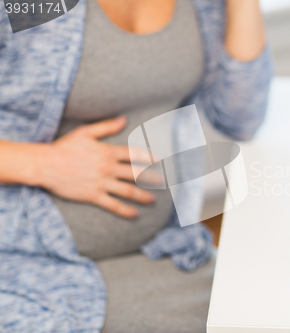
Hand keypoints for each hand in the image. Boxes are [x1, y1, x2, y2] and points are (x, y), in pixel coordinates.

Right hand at [38, 116, 157, 217]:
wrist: (45, 165)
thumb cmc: (64, 147)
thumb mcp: (85, 132)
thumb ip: (106, 126)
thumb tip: (124, 119)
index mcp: (107, 152)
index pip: (134, 154)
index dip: (149, 157)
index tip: (160, 160)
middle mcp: (108, 168)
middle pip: (136, 174)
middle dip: (152, 178)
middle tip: (164, 182)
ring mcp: (102, 183)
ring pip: (128, 191)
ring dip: (143, 196)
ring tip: (153, 200)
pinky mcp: (93, 195)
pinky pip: (113, 205)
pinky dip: (126, 210)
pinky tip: (135, 214)